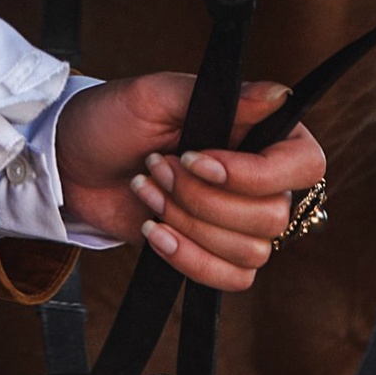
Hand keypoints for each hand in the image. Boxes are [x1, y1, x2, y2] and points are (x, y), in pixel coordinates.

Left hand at [55, 73, 325, 290]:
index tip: (199, 160)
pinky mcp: (212, 253)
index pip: (303, 164)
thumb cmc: (116, 117)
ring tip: (150, 190)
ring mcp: (238, 221)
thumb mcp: (160, 95)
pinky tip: (153, 231)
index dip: (256, 174)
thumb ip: (225, 96)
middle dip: (204, 200)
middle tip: (159, 166)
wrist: (72, 163)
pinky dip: (189, 260)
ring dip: (190, 225)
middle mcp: (260, 179)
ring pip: (251, 252)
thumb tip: (280, 94)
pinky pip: (231, 279)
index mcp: (260, 131)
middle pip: (272, 216)